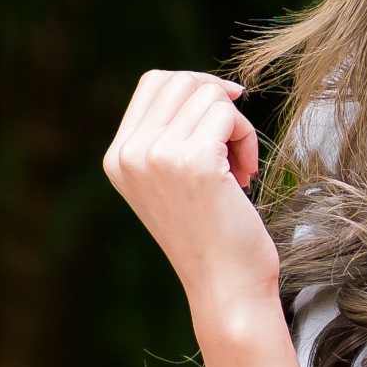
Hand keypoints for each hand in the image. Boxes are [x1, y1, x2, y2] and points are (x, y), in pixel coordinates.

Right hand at [101, 70, 280, 325]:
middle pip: (180, 80)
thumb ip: (169, 136)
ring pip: (209, 95)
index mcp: (117, 157)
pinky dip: (248, 139)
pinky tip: (246, 176)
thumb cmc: (210, 236)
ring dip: (236, 126)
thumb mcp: (171, 181)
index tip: (224, 118)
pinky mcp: (192, 160)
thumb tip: (208, 85)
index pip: (154, 83)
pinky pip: (229, 114)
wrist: (224, 287)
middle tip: (232, 145)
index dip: (197, 89)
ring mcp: (156, 155)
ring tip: (239, 169)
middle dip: (217, 102)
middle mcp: (129, 153)